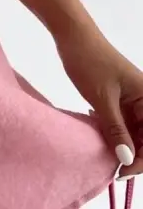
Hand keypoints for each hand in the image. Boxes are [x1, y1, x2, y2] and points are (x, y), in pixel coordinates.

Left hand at [56, 24, 142, 176]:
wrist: (73, 36)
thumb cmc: (89, 62)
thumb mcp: (101, 99)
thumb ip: (115, 130)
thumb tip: (126, 159)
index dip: (142, 159)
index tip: (122, 172)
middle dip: (135, 156)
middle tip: (113, 170)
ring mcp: (134, 100)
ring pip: (136, 133)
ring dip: (124, 146)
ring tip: (105, 157)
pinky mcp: (120, 100)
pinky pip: (124, 124)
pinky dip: (115, 134)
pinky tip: (101, 139)